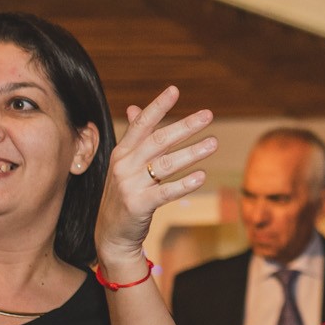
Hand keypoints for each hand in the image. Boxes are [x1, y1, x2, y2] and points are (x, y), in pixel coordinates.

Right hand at [95, 87, 216, 276]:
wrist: (111, 234)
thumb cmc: (123, 194)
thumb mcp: (124, 165)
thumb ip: (134, 138)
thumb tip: (133, 108)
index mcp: (122, 152)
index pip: (141, 124)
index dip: (158, 107)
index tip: (175, 90)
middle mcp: (124, 165)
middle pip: (158, 140)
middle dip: (184, 126)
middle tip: (208, 115)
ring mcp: (130, 185)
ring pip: (165, 164)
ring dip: (192, 152)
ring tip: (213, 143)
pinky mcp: (139, 205)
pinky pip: (165, 192)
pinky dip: (183, 184)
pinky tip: (201, 177)